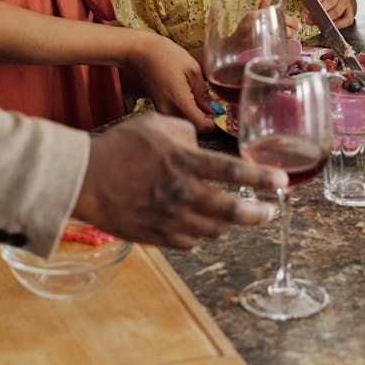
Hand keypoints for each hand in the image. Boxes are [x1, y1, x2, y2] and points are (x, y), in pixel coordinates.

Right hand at [74, 113, 287, 247]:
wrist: (82, 179)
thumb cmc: (118, 146)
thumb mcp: (155, 123)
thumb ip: (185, 133)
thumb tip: (201, 144)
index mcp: (183, 162)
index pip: (233, 172)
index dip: (262, 179)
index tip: (282, 183)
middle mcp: (181, 193)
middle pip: (231, 212)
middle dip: (258, 214)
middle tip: (270, 212)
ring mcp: (169, 219)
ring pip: (213, 230)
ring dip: (227, 223)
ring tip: (232, 214)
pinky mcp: (156, 237)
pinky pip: (190, 241)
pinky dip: (200, 232)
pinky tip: (198, 222)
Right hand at [123, 32, 214, 132]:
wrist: (140, 52)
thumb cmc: (165, 55)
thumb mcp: (192, 69)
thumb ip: (204, 92)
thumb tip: (215, 109)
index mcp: (179, 102)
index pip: (202, 125)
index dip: (217, 124)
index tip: (228, 117)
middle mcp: (169, 111)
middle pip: (195, 127)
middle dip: (210, 122)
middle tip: (223, 110)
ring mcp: (163, 111)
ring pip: (187, 123)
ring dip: (201, 118)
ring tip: (213, 105)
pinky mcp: (160, 107)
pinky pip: (179, 116)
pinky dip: (191, 113)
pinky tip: (198, 102)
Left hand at [306, 0, 356, 27]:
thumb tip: (305, 14)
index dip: (315, 1)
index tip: (306, 11)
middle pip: (331, 1)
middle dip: (319, 13)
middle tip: (309, 19)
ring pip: (338, 11)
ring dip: (326, 20)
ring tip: (316, 23)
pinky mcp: (350, 7)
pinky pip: (348, 19)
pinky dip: (339, 25)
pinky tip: (329, 26)